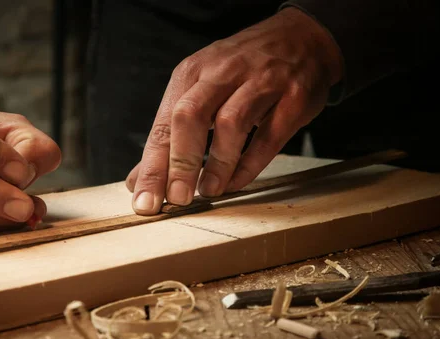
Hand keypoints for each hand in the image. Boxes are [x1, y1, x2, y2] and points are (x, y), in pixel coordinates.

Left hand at [126, 7, 342, 213]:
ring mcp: (260, 82)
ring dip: (217, 163)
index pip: (164, 123)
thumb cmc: (241, 70)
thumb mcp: (200, 88)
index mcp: (192, 72)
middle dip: (180, 162)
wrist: (301, 37)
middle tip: (177, 198)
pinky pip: (269, 135)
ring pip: (231, 123)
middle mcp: (222, 73)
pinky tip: (236, 182)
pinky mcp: (293, 97)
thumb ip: (169, 135)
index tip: (145, 201)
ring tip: (209, 191)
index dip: (153, 165)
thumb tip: (138, 180)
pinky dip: (251, 163)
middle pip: (191, 117)